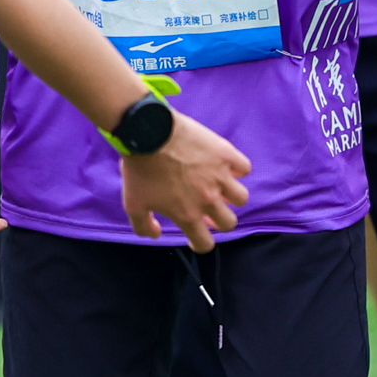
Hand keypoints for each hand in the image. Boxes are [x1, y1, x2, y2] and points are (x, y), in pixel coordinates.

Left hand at [120, 112, 251, 253]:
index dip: (200, 243)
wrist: (148, 133)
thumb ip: (143, 225)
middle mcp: (208, 200)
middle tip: (209, 208)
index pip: (205, 244)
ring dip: (231, 196)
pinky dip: (237, 168)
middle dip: (219, 219)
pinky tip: (224, 165)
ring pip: (241, 198)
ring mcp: (220, 177)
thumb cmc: (139, 168)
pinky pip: (244, 168)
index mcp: (187, 214)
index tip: (197, 235)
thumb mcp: (133, 203)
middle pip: (229, 223)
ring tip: (219, 187)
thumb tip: (156, 235)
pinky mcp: (226, 155)